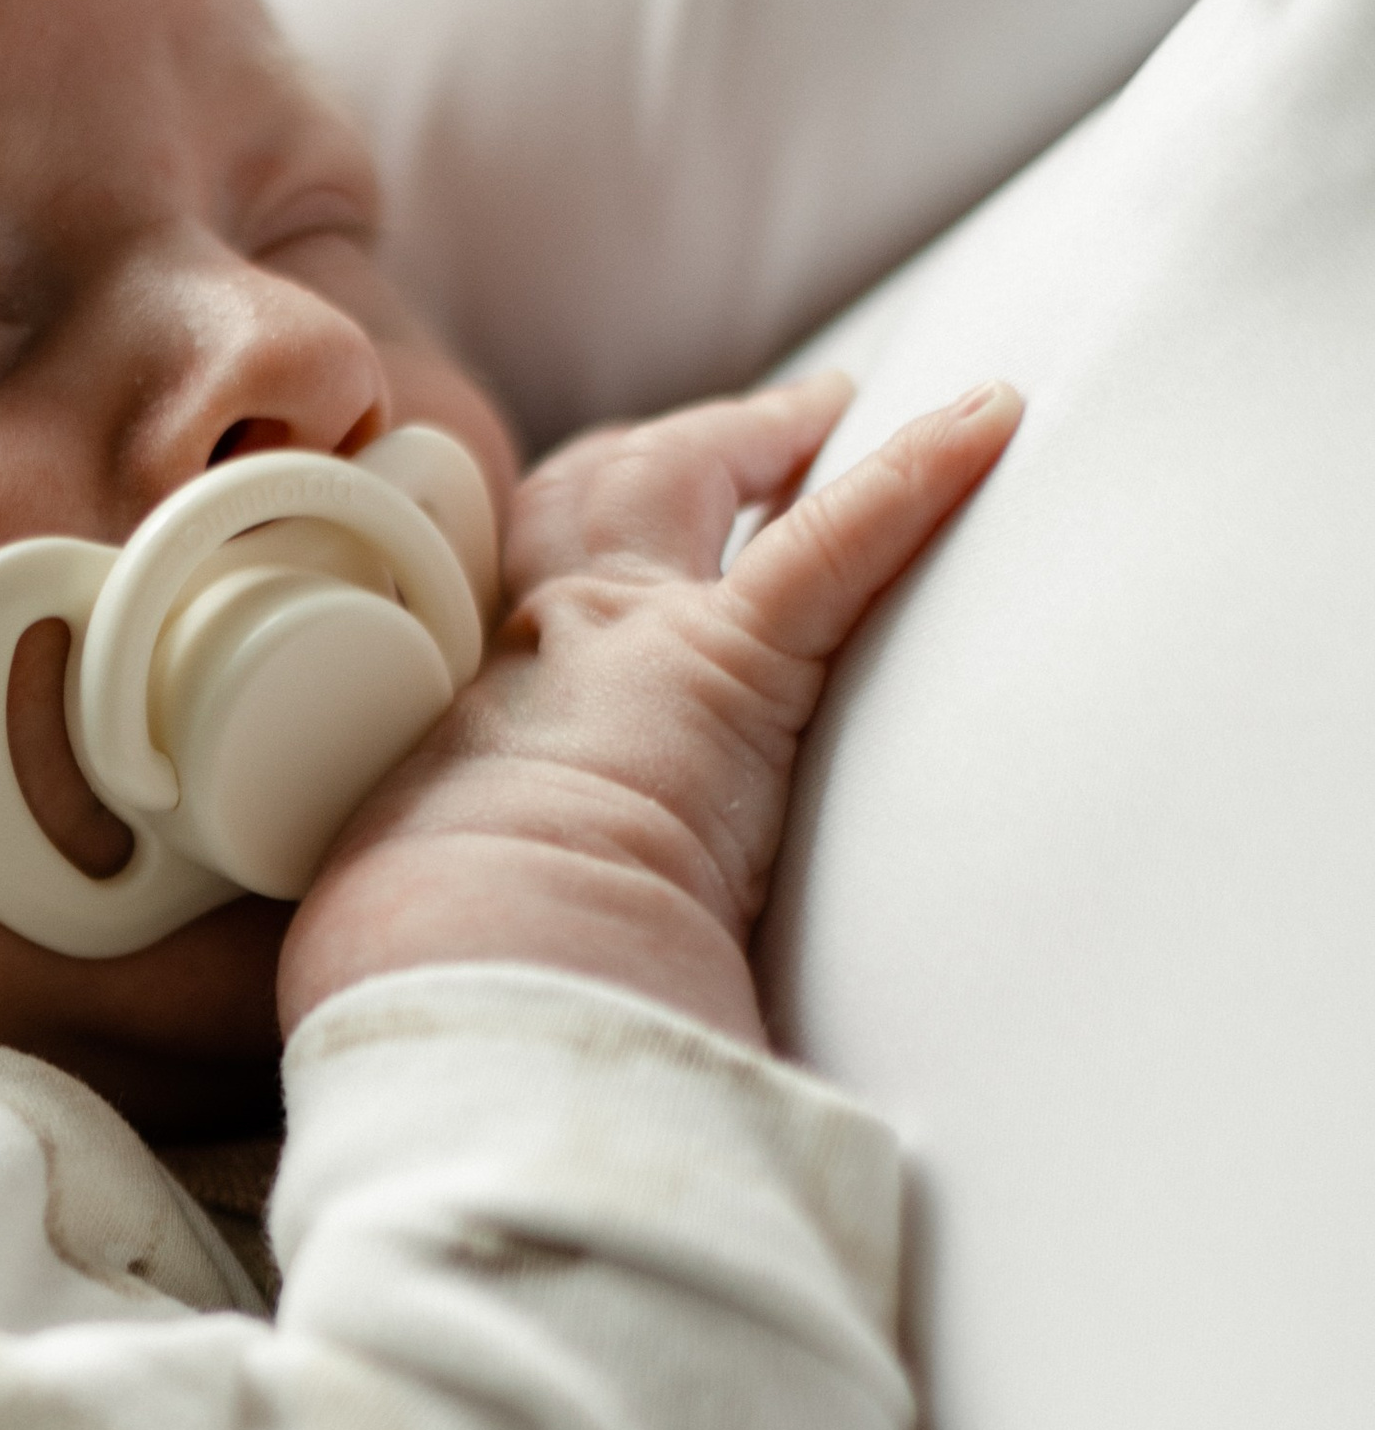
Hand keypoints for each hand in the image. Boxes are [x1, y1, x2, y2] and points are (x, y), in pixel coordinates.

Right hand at [279, 371, 1020, 1041]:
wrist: (465, 950)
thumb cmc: (448, 963)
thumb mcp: (439, 921)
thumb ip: (473, 923)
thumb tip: (449, 1021)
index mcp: (482, 711)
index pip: (524, 597)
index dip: (563, 554)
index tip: (599, 531)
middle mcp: (546, 646)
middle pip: (587, 502)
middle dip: (650, 458)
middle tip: (725, 435)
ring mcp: (637, 637)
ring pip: (685, 482)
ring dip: (753, 438)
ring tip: (830, 409)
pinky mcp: (736, 659)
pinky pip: (838, 540)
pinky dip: (916, 476)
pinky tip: (990, 419)